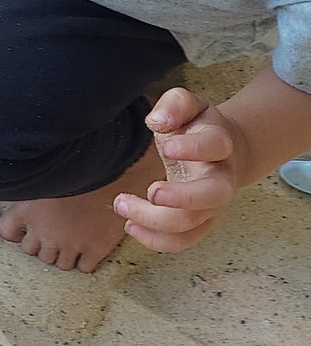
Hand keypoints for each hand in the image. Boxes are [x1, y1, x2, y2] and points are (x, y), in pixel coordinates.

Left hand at [113, 87, 240, 252]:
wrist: (224, 150)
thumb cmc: (197, 125)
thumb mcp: (188, 104)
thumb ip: (175, 104)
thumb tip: (158, 120)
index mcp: (220, 143)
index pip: (214, 145)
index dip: (193, 148)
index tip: (167, 147)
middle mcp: (222, 178)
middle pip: (212, 195)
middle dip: (181, 197)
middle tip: (151, 191)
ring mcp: (213, 205)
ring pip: (192, 223)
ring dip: (156, 221)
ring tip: (121, 206)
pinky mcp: (201, 223)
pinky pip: (183, 240)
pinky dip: (157, 240)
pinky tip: (131, 227)